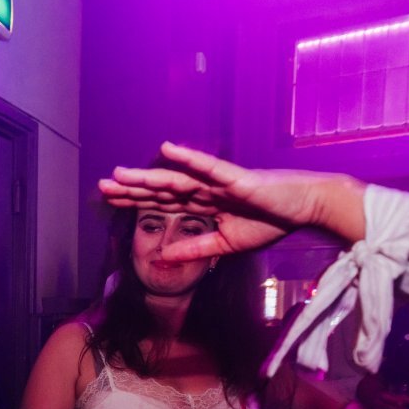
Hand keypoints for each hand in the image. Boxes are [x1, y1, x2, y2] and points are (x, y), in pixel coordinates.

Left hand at [97, 142, 365, 259]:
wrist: (306, 209)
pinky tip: (168, 150)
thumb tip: (164, 258)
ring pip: (176, 179)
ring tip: (120, 174)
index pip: (162, 201)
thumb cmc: (270, 222)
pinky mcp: (237, 178)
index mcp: (202, 204)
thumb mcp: (226, 245)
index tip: (109, 199)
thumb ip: (195, 250)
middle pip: (161, 189)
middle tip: (102, 186)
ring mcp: (219, 182)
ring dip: (148, 176)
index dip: (136, 199)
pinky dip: (189, 159)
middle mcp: (205, 189)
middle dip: (132, 188)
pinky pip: (209, 168)